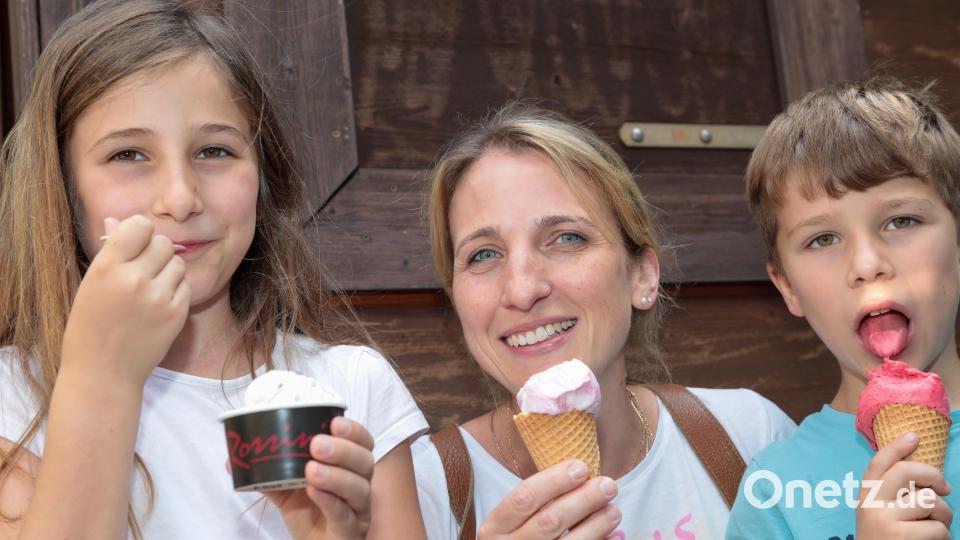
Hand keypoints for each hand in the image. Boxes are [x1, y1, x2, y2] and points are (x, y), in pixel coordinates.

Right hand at [62, 215, 188, 384]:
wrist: (103, 372)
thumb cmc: (91, 325)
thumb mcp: (91, 284)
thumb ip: (110, 251)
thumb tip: (117, 219)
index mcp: (107, 267)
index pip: (139, 225)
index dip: (140, 233)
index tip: (135, 245)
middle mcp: (134, 279)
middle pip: (164, 242)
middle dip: (156, 252)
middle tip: (143, 270)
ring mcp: (158, 297)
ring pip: (178, 263)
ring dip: (168, 271)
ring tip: (149, 289)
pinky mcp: (177, 313)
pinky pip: (185, 285)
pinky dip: (175, 290)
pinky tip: (158, 305)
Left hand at [265, 417, 374, 539]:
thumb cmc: (307, 513)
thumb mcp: (286, 489)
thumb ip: (268, 473)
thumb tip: (232, 460)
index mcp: (350, 467)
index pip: (363, 443)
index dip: (354, 431)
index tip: (334, 422)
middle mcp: (360, 485)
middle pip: (364, 461)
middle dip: (343, 450)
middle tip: (316, 444)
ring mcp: (358, 510)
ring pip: (359, 488)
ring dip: (336, 476)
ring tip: (311, 470)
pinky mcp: (350, 532)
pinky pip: (345, 515)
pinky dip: (330, 501)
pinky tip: (313, 491)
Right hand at [478, 460, 621, 538]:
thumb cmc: (516, 539)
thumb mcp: (512, 522)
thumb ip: (538, 502)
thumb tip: (580, 477)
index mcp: (496, 526)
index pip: (525, 497)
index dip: (554, 481)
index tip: (581, 467)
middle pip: (549, 521)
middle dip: (582, 500)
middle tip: (607, 485)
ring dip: (595, 526)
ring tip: (614, 510)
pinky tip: (614, 536)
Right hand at [856, 433, 952, 538]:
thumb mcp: (879, 515)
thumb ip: (890, 495)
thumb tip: (923, 476)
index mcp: (865, 496)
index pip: (878, 463)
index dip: (896, 446)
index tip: (914, 436)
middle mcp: (871, 504)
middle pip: (905, 471)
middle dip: (933, 476)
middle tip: (944, 489)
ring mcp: (885, 520)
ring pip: (930, 501)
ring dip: (944, 515)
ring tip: (937, 527)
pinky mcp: (901, 537)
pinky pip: (938, 528)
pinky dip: (943, 536)